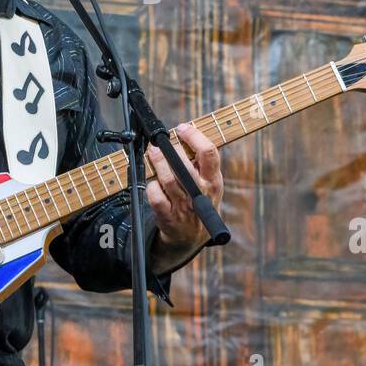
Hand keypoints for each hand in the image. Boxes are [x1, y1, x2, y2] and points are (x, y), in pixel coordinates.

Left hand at [145, 122, 222, 272]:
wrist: (191, 237)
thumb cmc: (199, 202)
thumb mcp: (209, 183)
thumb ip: (201, 162)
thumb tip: (184, 134)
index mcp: (214, 181)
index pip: (209, 153)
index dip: (194, 136)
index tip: (182, 128)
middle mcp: (200, 193)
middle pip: (185, 166)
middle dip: (171, 150)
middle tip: (162, 142)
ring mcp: (184, 206)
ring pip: (168, 180)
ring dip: (157, 163)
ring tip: (153, 152)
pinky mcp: (168, 216)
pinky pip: (156, 197)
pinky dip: (152, 186)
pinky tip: (152, 181)